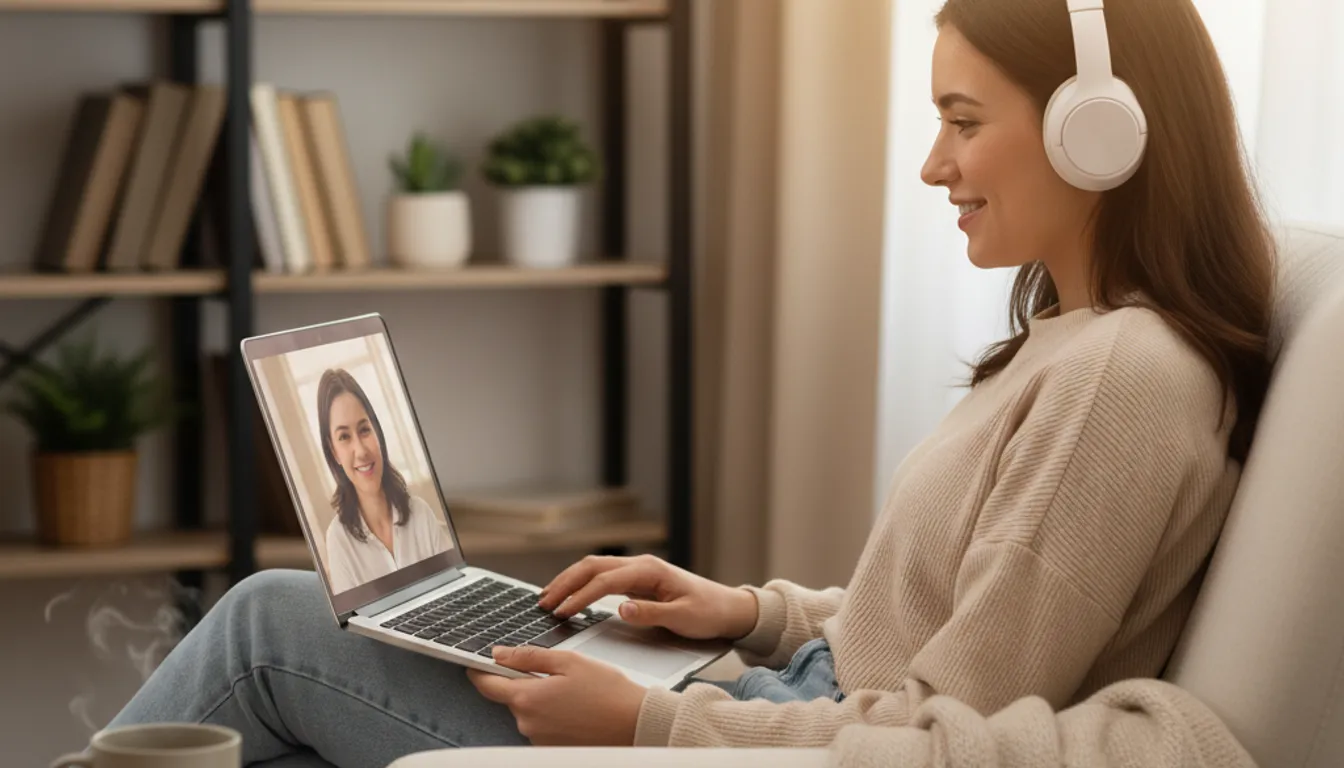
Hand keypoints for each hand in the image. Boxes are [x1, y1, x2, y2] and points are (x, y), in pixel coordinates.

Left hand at [467, 645, 647, 744]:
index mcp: (527, 698)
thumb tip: (500, 654)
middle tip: (555, 673)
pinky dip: (554, 715)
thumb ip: (529, 657)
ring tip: (573, 692)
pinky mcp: (551, 748)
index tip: (477, 661)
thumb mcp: (569, 661)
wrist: (635, 725)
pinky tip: (576, 708)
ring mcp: (539, 739)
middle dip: (525, 682)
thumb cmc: (608, 693)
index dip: (479, 669)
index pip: (487, 684)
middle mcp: (527, 723)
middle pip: (512, 697)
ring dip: (542, 699)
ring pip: (529, 711)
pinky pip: (543, 726)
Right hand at [538, 553, 758, 640]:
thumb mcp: (683, 618)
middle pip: (592, 567)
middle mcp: (640, 565)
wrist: (727, 608)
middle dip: (564, 583)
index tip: (561, 613)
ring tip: (548, 598)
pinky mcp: (637, 580)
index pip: (604, 581)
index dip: (580, 597)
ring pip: (593, 568)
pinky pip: (602, 577)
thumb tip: (620, 609)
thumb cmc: (708, 612)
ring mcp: (638, 570)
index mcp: (650, 570)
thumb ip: (651, 614)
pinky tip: (569, 595)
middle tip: (543, 603)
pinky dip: (581, 584)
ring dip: (569, 581)